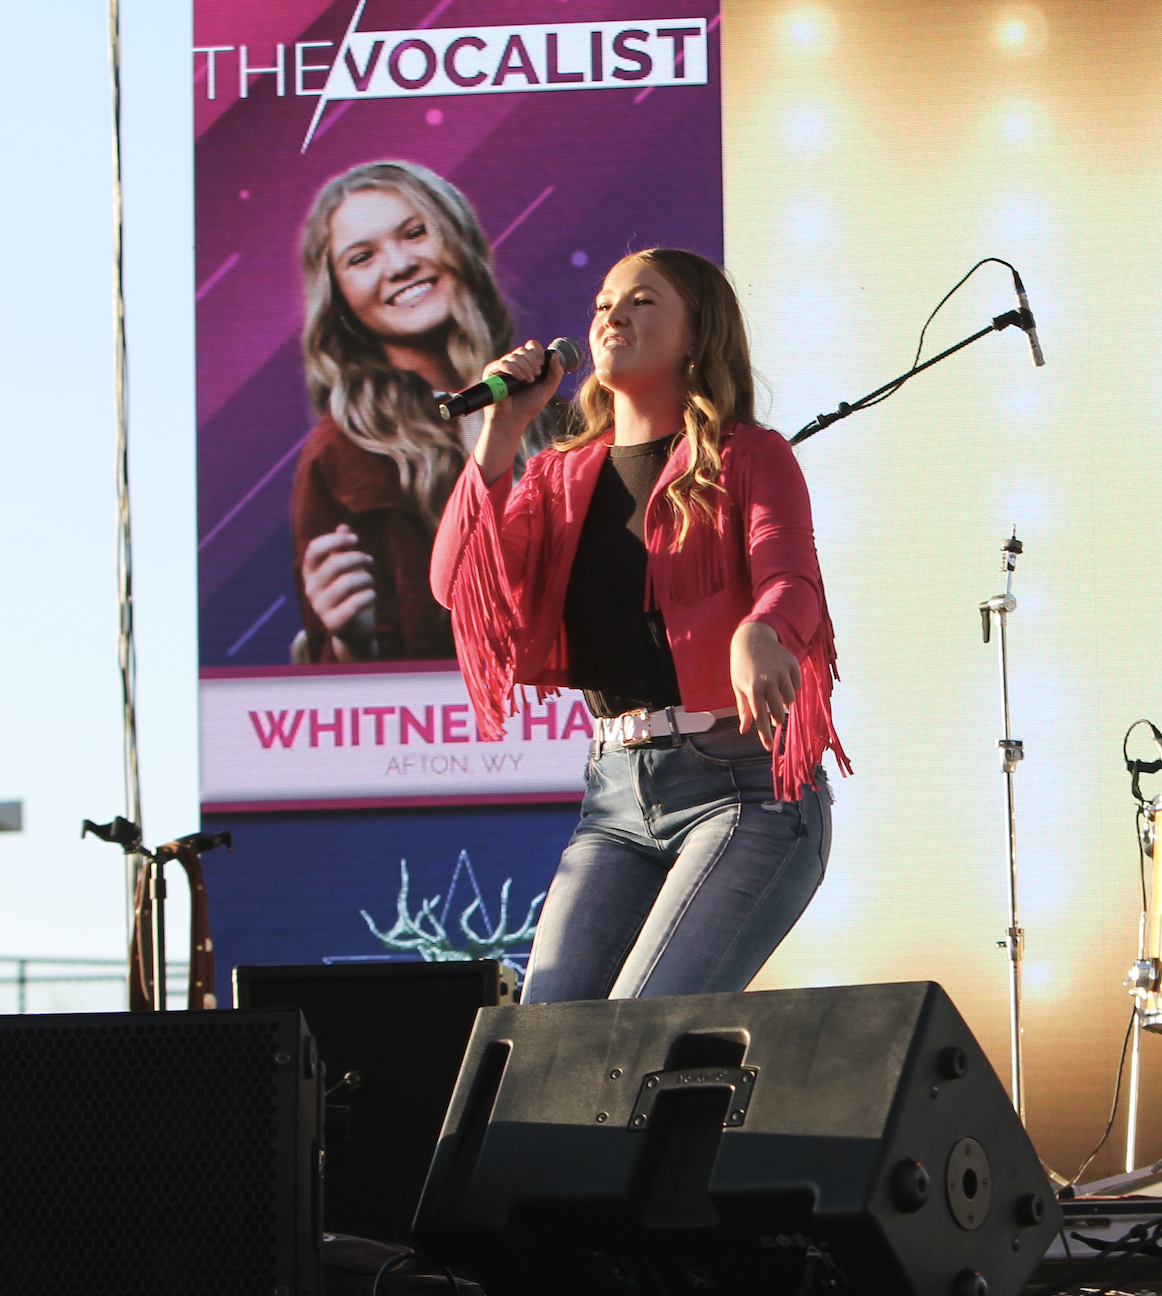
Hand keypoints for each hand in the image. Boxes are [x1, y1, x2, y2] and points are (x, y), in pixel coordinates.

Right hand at [302, 525, 376, 655]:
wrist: (354, 631)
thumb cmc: (351, 594)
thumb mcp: (347, 570)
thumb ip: (343, 549)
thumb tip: (343, 526)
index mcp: (310, 573)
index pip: (314, 549)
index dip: (336, 540)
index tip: (355, 539)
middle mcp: (311, 589)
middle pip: (335, 563)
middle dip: (358, 558)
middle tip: (369, 560)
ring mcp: (320, 608)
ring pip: (347, 582)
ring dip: (366, 578)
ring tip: (371, 582)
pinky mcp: (333, 624)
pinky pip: (356, 602)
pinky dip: (369, 595)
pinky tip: (372, 595)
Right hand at [474, 340, 562, 484]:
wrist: (513, 419)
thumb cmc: (528, 406)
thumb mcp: (547, 389)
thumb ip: (555, 372)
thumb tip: (555, 354)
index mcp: (527, 364)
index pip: (532, 346)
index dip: (538, 354)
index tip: (541, 368)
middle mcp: (514, 363)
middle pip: (524, 350)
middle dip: (532, 363)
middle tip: (534, 378)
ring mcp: (503, 366)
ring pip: (515, 355)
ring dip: (525, 368)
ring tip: (527, 382)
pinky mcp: (492, 371)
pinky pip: (504, 362)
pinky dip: (514, 369)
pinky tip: (520, 379)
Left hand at [730, 621, 801, 750]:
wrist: (752, 638)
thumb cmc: (742, 666)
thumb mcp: (738, 686)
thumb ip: (743, 709)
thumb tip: (744, 730)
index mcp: (753, 688)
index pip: (760, 718)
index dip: (765, 734)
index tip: (768, 747)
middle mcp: (768, 681)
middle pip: (778, 712)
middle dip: (776, 718)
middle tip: (774, 716)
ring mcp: (782, 671)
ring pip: (790, 699)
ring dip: (784, 701)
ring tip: (775, 692)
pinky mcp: (792, 663)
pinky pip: (797, 684)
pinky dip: (791, 686)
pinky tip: (782, 678)